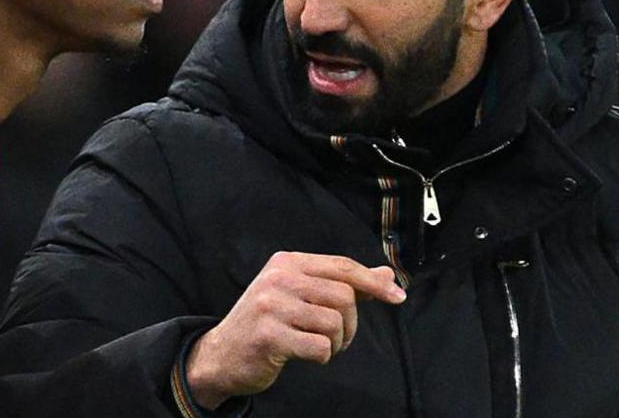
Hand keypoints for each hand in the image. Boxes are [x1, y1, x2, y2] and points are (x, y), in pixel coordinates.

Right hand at [184, 252, 405, 409]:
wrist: (221, 355)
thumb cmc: (268, 323)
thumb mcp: (300, 295)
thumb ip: (341, 283)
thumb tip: (385, 275)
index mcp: (287, 262)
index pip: (342, 266)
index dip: (374, 282)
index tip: (398, 296)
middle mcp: (278, 278)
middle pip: (344, 295)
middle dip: (350, 324)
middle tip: (336, 338)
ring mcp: (271, 306)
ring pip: (334, 322)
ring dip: (336, 343)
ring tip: (319, 346)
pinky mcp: (268, 336)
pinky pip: (319, 347)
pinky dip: (321, 357)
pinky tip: (305, 355)